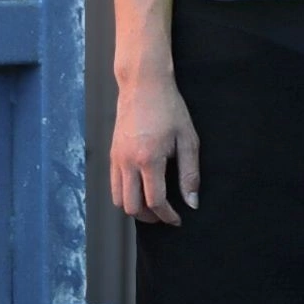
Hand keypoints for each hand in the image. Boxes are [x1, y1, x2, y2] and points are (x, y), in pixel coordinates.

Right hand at [109, 72, 199, 224]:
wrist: (144, 84)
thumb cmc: (169, 108)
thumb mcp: (187, 138)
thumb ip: (189, 173)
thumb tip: (192, 202)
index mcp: (149, 159)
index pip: (155, 201)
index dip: (167, 216)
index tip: (178, 219)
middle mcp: (128, 162)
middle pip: (132, 207)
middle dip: (150, 217)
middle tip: (165, 215)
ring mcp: (116, 158)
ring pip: (119, 200)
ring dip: (135, 208)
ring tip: (152, 205)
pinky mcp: (111, 154)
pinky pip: (113, 185)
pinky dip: (125, 195)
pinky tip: (140, 189)